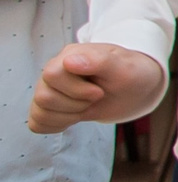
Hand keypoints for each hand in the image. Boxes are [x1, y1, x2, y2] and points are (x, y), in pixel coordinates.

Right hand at [29, 43, 165, 133]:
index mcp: (70, 55)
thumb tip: (69, 62)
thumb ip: (99, 61)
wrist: (136, 88)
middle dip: (76, 104)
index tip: (99, 92)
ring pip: (39, 111)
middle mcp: (54, 70)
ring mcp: (49, 88)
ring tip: (87, 106)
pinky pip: (37, 122)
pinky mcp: (50, 106)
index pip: (52, 75)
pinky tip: (75, 117)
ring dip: (69, 116)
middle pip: (43, 97)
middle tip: (96, 98)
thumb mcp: (124, 67)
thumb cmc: (131, 74)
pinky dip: (57, 125)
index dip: (77, 90)